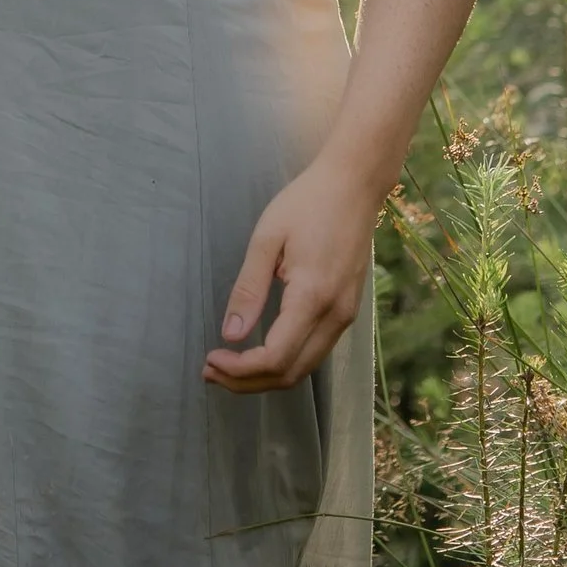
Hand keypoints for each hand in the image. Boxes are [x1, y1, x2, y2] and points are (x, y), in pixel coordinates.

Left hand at [203, 153, 381, 393]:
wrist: (355, 185)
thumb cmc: (306, 203)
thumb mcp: (267, 238)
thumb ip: (249, 288)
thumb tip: (231, 335)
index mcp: (313, 297)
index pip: (275, 357)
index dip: (240, 369)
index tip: (210, 359)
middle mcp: (336, 316)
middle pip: (291, 374)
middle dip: (248, 382)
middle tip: (211, 370)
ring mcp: (346, 316)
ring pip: (305, 369)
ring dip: (266, 376)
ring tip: (228, 365)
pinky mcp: (347, 311)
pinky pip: (316, 352)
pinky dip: (286, 362)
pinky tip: (260, 351)